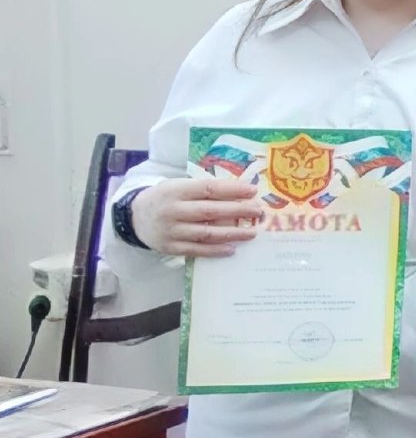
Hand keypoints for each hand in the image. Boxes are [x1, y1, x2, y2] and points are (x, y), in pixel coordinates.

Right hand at [131, 178, 263, 257]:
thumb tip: (240, 193)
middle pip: (210, 211)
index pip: (208, 189)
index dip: (232, 190)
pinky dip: (215, 250)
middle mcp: (172, 211)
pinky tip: (232, 249)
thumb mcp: (179, 187)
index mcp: (176, 190)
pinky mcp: (170, 247)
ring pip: (206, 233)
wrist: (135, 217)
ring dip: (232, 234)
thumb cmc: (166, 198)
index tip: (252, 191)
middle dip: (237, 211)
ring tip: (251, 233)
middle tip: (258, 212)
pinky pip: (196, 250)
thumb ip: (203, 190)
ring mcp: (171, 231)